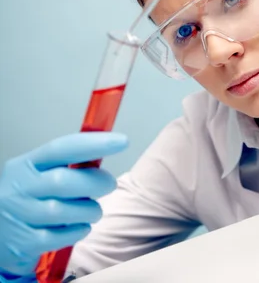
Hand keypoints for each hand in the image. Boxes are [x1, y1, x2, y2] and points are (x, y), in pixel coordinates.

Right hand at [0, 133, 127, 279]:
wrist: (0, 234)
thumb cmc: (31, 198)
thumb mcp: (41, 174)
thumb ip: (70, 163)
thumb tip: (108, 147)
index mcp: (26, 165)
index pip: (60, 148)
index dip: (93, 143)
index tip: (121, 141)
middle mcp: (19, 188)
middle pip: (63, 181)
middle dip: (96, 182)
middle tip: (109, 184)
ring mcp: (19, 215)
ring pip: (64, 211)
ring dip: (90, 210)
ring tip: (93, 210)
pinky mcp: (24, 242)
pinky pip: (62, 236)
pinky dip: (79, 230)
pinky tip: (79, 226)